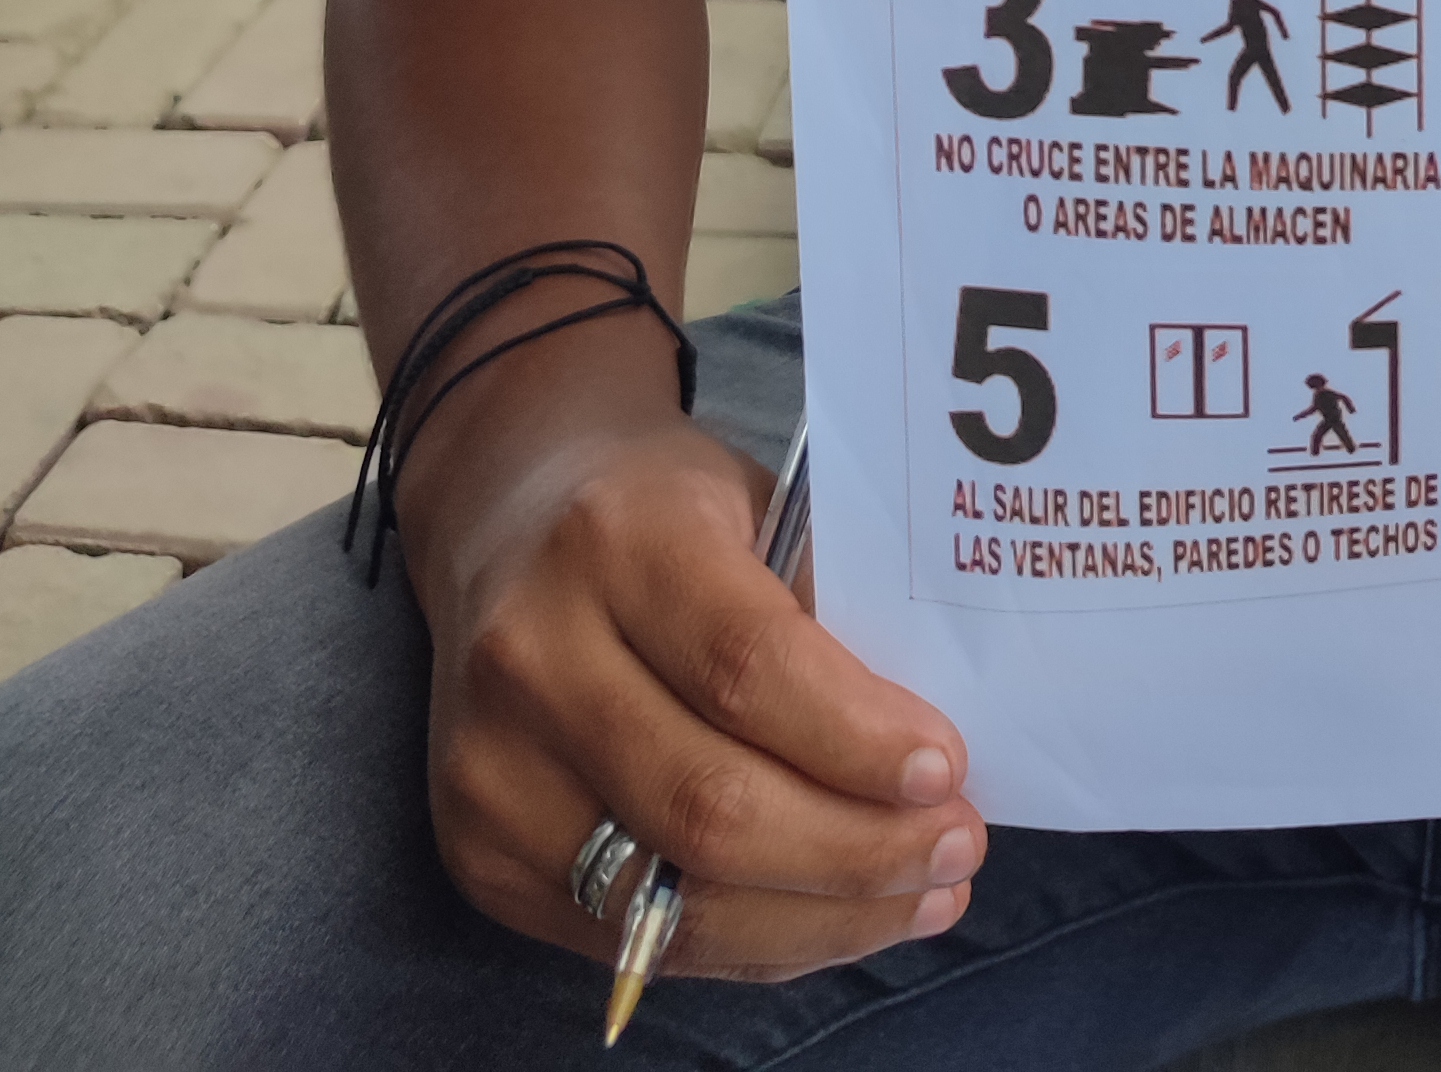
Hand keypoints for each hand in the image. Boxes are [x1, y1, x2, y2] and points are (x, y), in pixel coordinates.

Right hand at [419, 400, 983, 980]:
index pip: (745, 665)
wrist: (501, 521)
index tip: (949, 770)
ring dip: (821, 915)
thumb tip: (928, 753)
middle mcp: (532, 658)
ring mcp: (491, 772)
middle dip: (855, 848)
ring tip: (924, 895)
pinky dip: (756, 941)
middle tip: (959, 846)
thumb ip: (827, 608)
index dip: (855, 736)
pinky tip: (837, 918)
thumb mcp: (754, 498)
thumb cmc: (661, 508)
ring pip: (673, 898)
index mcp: (615, 539)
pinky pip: (638, 939)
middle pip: (708, 804)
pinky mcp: (481, 857)